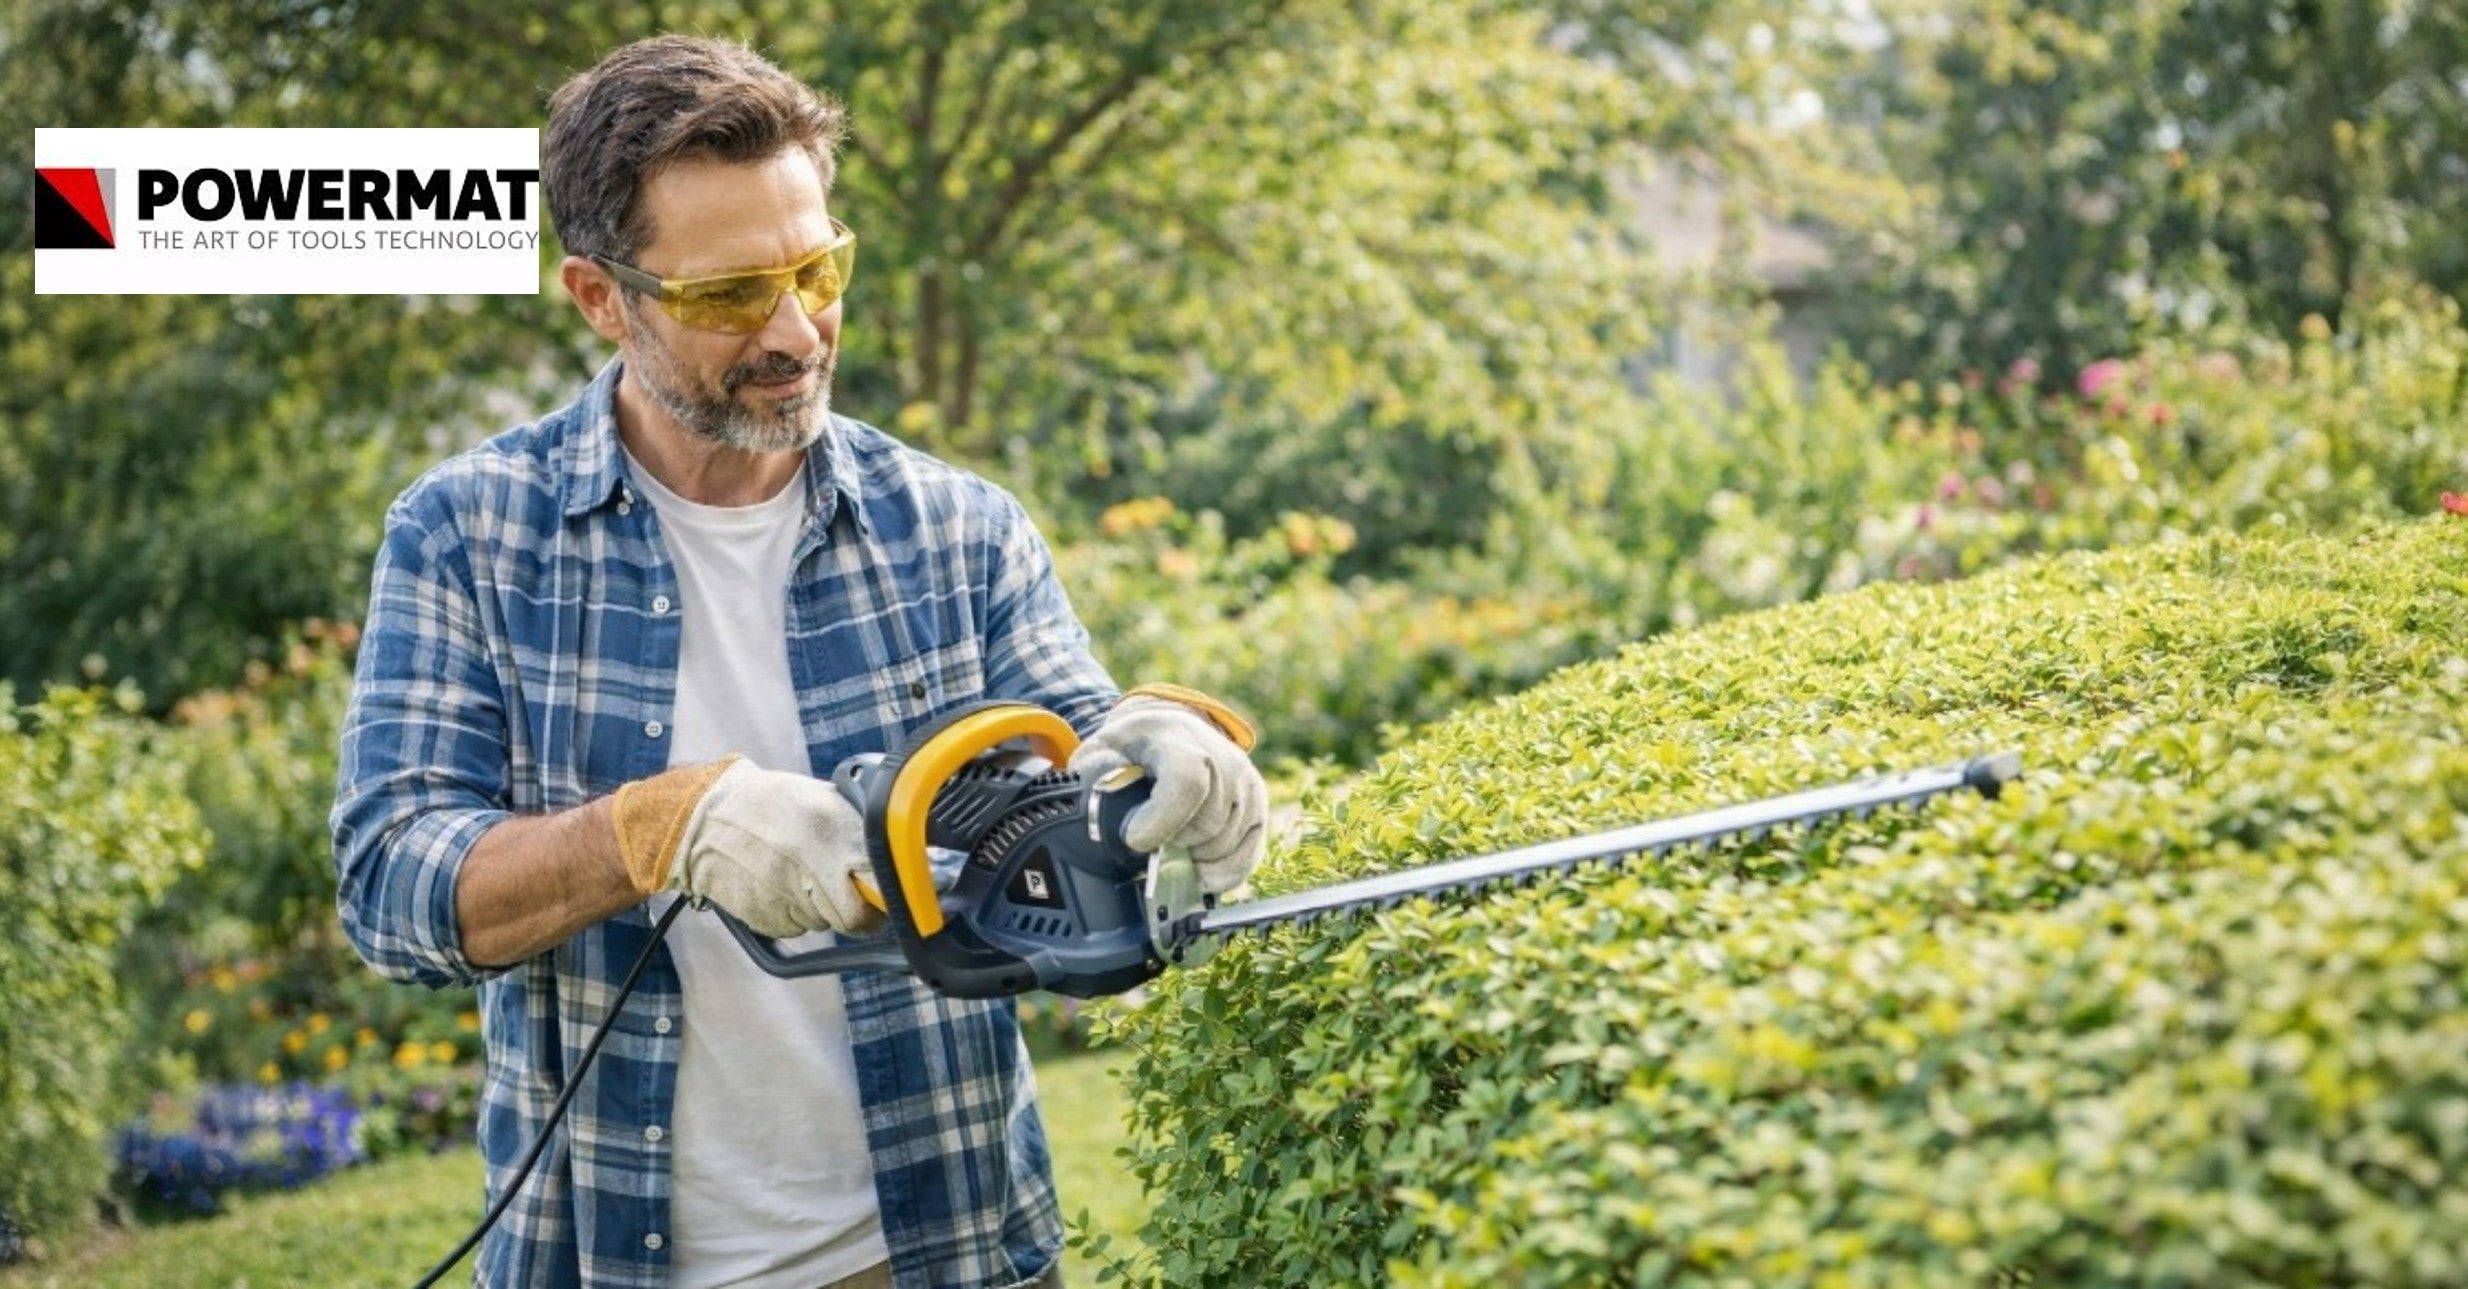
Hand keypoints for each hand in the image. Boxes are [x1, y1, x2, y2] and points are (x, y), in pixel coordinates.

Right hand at [610, 758, 881, 937]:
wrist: (701, 818)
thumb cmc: (766, 804)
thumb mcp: (818, 799)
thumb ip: (854, 828)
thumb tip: (890, 857)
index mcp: (833, 826)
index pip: (880, 878)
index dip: (886, 893)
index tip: (887, 894)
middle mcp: (812, 862)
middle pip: (855, 917)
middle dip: (859, 915)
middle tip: (853, 901)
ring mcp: (785, 893)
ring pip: (824, 924)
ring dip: (820, 909)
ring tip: (799, 877)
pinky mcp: (763, 916)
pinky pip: (794, 928)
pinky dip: (792, 915)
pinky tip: (776, 887)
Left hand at [1070, 692, 1267, 894]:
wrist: (1174, 734)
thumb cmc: (1135, 749)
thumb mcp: (1103, 750)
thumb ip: (1096, 773)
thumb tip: (1106, 799)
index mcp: (1180, 741)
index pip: (1187, 784)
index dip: (1162, 822)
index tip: (1136, 841)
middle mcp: (1225, 761)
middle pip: (1204, 826)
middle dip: (1171, 843)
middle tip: (1149, 837)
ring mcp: (1247, 787)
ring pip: (1222, 847)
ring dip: (1192, 857)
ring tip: (1171, 840)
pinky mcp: (1259, 811)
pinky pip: (1246, 859)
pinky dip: (1219, 873)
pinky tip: (1196, 868)